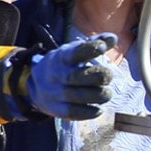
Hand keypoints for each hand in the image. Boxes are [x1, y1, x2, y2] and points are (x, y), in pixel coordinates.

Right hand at [0, 34, 115, 120]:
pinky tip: (99, 109)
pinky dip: (90, 112)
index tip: (102, 47)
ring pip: (78, 96)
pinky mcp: (57, 109)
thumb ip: (95, 43)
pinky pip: (74, 112)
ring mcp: (56, 92)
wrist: (37, 84)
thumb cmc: (65, 65)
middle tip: (108, 76)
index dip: (90, 48)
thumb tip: (113, 38)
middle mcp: (57, 74)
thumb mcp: (74, 51)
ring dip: (99, 95)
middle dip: (99, 76)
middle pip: (77, 76)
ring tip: (107, 93)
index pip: (75, 52)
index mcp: (62, 57)